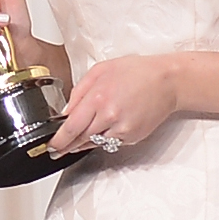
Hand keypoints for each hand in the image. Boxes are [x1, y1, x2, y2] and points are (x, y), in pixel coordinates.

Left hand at [47, 54, 179, 157]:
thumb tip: (65, 112)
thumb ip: (79, 92)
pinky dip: (105, 137)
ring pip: (95, 143)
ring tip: (88, 129)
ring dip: (86, 140)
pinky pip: (111, 142)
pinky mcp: (132, 137)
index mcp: (98, 97)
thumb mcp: (100, 71)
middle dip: (68, 145)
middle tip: (58, 148)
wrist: (167, 81)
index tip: (51, 146)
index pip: (71, 127)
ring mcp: (122, 129)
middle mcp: (110, 116)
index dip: (59, 140)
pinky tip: (110, 124)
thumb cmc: (137, 72)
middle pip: (80, 139)